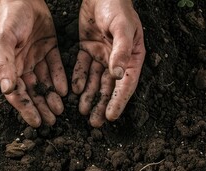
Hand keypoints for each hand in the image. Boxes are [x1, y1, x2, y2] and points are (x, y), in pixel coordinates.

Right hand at [0, 0, 66, 126]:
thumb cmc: (7, 17)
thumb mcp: (3, 39)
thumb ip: (5, 64)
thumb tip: (6, 89)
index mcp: (6, 66)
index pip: (16, 93)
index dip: (26, 108)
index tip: (36, 122)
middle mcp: (20, 65)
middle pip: (31, 91)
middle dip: (41, 107)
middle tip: (52, 121)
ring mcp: (34, 58)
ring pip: (44, 83)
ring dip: (51, 96)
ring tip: (60, 110)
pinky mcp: (48, 49)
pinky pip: (55, 68)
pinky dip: (59, 79)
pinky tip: (65, 91)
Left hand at [72, 0, 145, 126]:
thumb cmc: (118, 7)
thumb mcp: (122, 28)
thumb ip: (120, 51)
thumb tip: (117, 75)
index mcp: (132, 57)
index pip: (126, 84)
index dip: (118, 101)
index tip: (110, 116)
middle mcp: (117, 59)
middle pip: (109, 87)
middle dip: (101, 104)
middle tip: (94, 123)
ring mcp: (102, 55)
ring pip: (94, 81)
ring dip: (88, 96)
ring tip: (82, 111)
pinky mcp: (87, 48)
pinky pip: (82, 67)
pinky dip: (78, 79)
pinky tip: (73, 91)